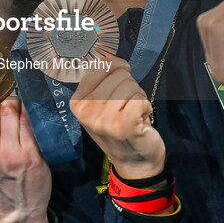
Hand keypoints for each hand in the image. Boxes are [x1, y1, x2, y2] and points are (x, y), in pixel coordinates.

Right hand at [70, 56, 165, 180]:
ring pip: (131, 85)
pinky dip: (146, 107)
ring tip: (132, 115)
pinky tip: (140, 121)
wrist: (134, 163)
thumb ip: (102, 82)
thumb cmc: (119, 129)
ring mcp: (103, 120)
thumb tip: (112, 59)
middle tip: (126, 108)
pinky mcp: (123, 126)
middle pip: (118, 74)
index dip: (117, 70)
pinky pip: (140, 99)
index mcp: (77, 102)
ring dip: (138, 98)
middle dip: (129, 87)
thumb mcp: (101, 106)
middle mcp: (86, 111)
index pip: (100, 65)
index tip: (119, 86)